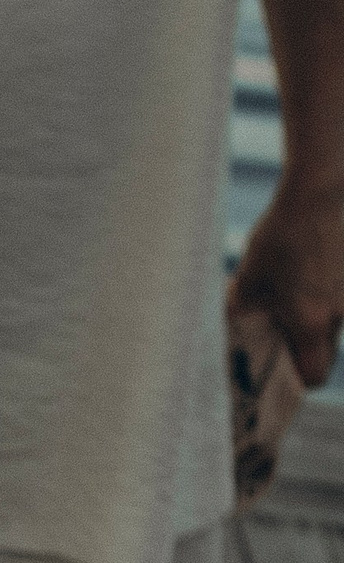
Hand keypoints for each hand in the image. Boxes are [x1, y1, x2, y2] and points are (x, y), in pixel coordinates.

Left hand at [231, 181, 343, 389]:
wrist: (329, 181)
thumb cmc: (285, 229)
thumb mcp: (250, 276)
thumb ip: (240, 313)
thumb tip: (229, 334)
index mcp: (312, 320)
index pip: (314, 376)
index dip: (299, 381)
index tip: (283, 371)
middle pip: (328, 349)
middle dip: (307, 348)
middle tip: (285, 331)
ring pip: (340, 320)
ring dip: (320, 315)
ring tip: (301, 288)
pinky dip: (336, 290)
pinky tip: (321, 269)